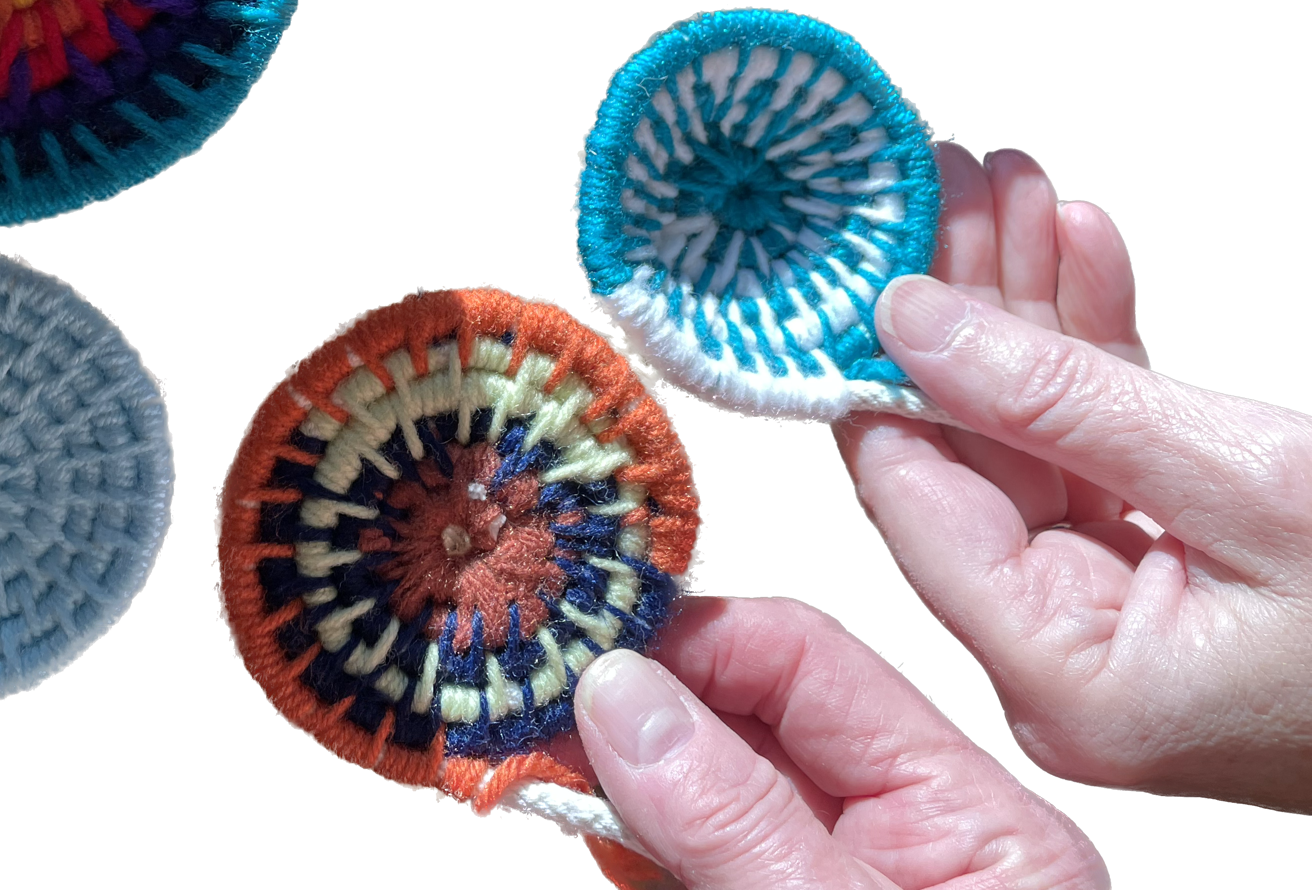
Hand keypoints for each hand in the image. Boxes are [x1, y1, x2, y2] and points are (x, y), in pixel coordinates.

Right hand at [575, 596, 1107, 887]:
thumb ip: (740, 822)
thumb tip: (621, 695)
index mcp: (974, 826)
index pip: (813, 668)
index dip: (696, 642)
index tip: (592, 643)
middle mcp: (905, 846)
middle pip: (742, 726)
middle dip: (636, 705)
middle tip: (535, 690)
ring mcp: (835, 886)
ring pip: (698, 792)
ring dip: (612, 770)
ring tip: (533, 749)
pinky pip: (685, 858)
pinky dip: (625, 838)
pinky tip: (575, 814)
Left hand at [835, 145, 1311, 811]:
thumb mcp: (1252, 481)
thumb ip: (1063, 399)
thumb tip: (909, 319)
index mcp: (1067, 674)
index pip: (912, 494)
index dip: (874, 357)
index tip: (861, 243)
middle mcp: (1072, 656)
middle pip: (969, 449)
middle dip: (961, 298)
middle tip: (941, 178)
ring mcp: (1124, 616)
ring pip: (1034, 431)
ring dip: (1025, 302)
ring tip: (1000, 182)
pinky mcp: (1182, 573)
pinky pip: (1108, 445)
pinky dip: (1098, 345)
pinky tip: (1076, 246)